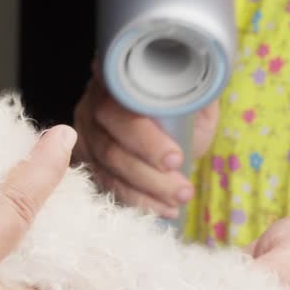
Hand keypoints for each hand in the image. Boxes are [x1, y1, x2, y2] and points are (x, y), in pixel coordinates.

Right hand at [71, 60, 218, 217]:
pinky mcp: (85, 159)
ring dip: (145, 193)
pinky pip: (106, 185)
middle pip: (110, 145)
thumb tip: (203, 96)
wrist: (165, 117)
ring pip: (107, 170)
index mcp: (117, 81)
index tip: (175, 160)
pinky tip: (162, 209)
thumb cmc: (179, 105)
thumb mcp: (192, 95)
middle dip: (148, 174)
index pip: (121, 109)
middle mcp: (93, 105)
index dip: (146, 139)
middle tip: (183, 190)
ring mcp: (86, 134)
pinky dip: (137, 200)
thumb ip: (195, 93)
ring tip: (178, 202)